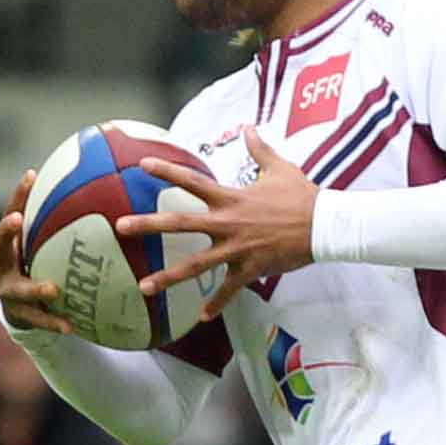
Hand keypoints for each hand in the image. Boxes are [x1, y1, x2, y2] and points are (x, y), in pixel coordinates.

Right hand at [0, 170, 70, 336]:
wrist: (20, 309)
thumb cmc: (35, 266)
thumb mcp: (39, 246)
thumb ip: (53, 224)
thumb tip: (88, 184)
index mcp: (8, 246)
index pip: (9, 214)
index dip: (16, 195)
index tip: (30, 176)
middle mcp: (2, 266)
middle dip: (5, 230)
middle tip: (17, 219)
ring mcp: (9, 292)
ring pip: (19, 290)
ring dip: (36, 288)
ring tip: (54, 289)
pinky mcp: (22, 315)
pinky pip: (38, 319)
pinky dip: (54, 322)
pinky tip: (71, 326)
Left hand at [126, 125, 308, 321]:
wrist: (324, 226)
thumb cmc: (302, 196)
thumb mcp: (280, 168)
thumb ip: (259, 148)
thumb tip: (249, 127)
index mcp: (230, 198)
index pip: (192, 180)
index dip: (167, 171)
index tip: (142, 165)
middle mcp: (227, 223)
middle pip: (180, 223)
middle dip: (148, 225)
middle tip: (120, 227)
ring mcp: (237, 248)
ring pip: (196, 265)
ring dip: (168, 277)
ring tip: (143, 287)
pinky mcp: (251, 269)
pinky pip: (230, 290)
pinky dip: (217, 304)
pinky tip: (201, 318)